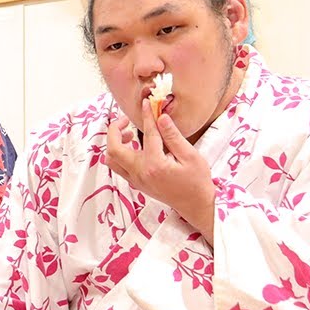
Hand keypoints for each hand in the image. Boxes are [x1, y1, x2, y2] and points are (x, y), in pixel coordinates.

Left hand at [106, 101, 216, 239]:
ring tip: (130, 134)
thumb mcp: (191, 156)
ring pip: (111, 160)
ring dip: (115, 144)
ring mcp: (135, 180)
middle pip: (113, 149)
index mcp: (155, 165)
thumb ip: (173, 136)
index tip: (146, 103)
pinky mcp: (136, 183)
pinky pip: (119, 167)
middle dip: (115, 130)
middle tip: (127, 121)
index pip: (147, 134)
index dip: (147, 116)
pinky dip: (121, 154)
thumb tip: (161, 117)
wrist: (195, 205)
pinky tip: (136, 147)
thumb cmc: (197, 181)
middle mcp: (140, 173)